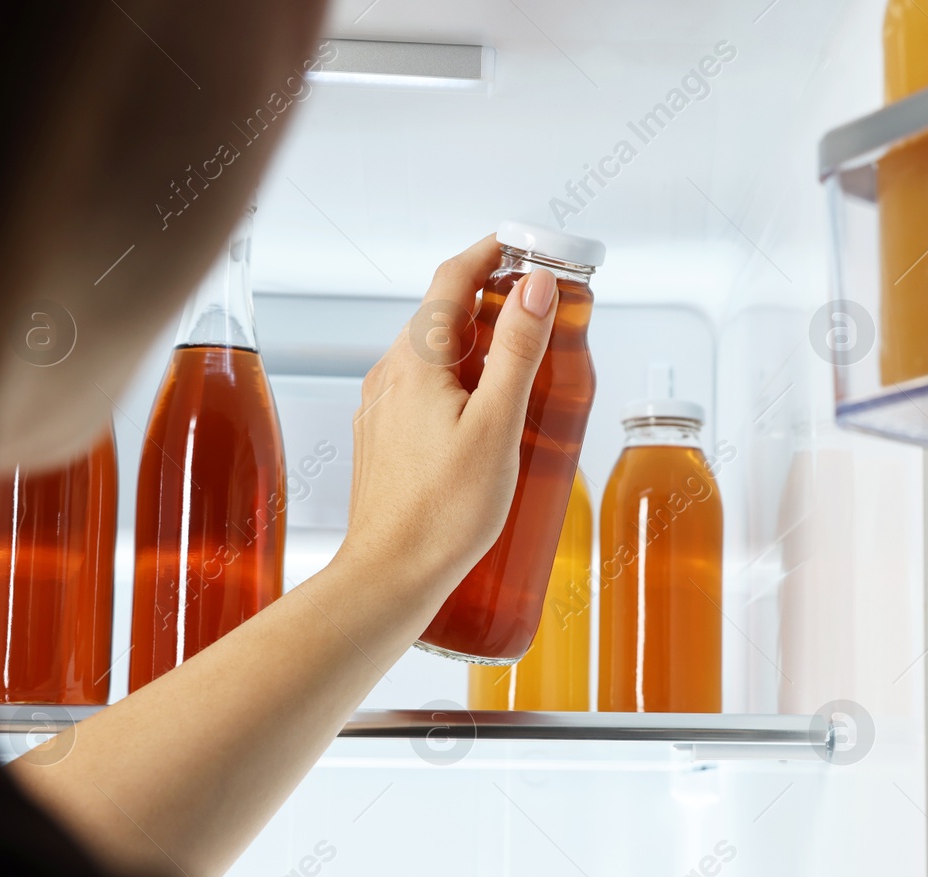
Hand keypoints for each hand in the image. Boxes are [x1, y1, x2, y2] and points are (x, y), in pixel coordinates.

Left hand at [336, 235, 560, 607]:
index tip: (532, 247)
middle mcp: (389, 377)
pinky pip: (425, 392)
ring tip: (527, 368)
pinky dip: (461, 385)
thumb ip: (518, 350)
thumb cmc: (442, 513)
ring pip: (435, 356)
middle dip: (495, 301)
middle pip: (444, 314)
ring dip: (480, 347)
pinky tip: (488, 418)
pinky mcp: (385, 442)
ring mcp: (382, 410)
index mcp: (416, 361)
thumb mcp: (497, 424)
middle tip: (545, 310)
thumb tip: (534, 285)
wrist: (389, 578)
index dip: (493, 252)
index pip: (452, 277)